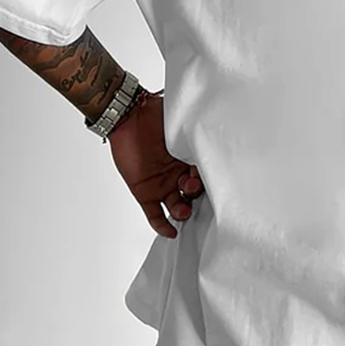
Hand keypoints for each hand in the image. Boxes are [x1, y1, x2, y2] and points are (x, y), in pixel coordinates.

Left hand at [107, 90, 205, 238]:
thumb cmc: (155, 113)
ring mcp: (163, 184)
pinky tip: (171, 232)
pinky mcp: (145, 191)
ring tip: (183, 209)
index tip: (214, 180)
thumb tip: (217, 122)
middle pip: (194, 194)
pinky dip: (163, 225)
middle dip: (196, 196)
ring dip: (183, 212)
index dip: (211, 180)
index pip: (207, 175)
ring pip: (178, 206)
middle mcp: (180, 174)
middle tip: (192, 187)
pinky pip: (155, 214)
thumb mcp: (182, 120)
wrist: (127, 115)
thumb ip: (198, 127)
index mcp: (192, 158)